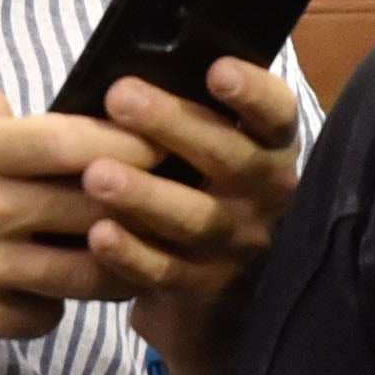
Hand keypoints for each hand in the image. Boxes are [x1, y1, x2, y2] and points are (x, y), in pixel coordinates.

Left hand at [73, 60, 299, 371]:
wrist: (226, 304)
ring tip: (97, 174)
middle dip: (174, 125)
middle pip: (230, 159)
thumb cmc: (208, 201)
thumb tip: (128, 75)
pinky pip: (164, 273)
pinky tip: (98, 235)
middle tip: (121, 96)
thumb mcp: (219, 160)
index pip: (276, 117)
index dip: (252, 93)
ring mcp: (235, 250)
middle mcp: (263, 200)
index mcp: (269, 153)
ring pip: (195, 219)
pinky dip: (131, 254)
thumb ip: (192, 121)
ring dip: (145, 195)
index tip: (216, 69)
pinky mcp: (200, 295)